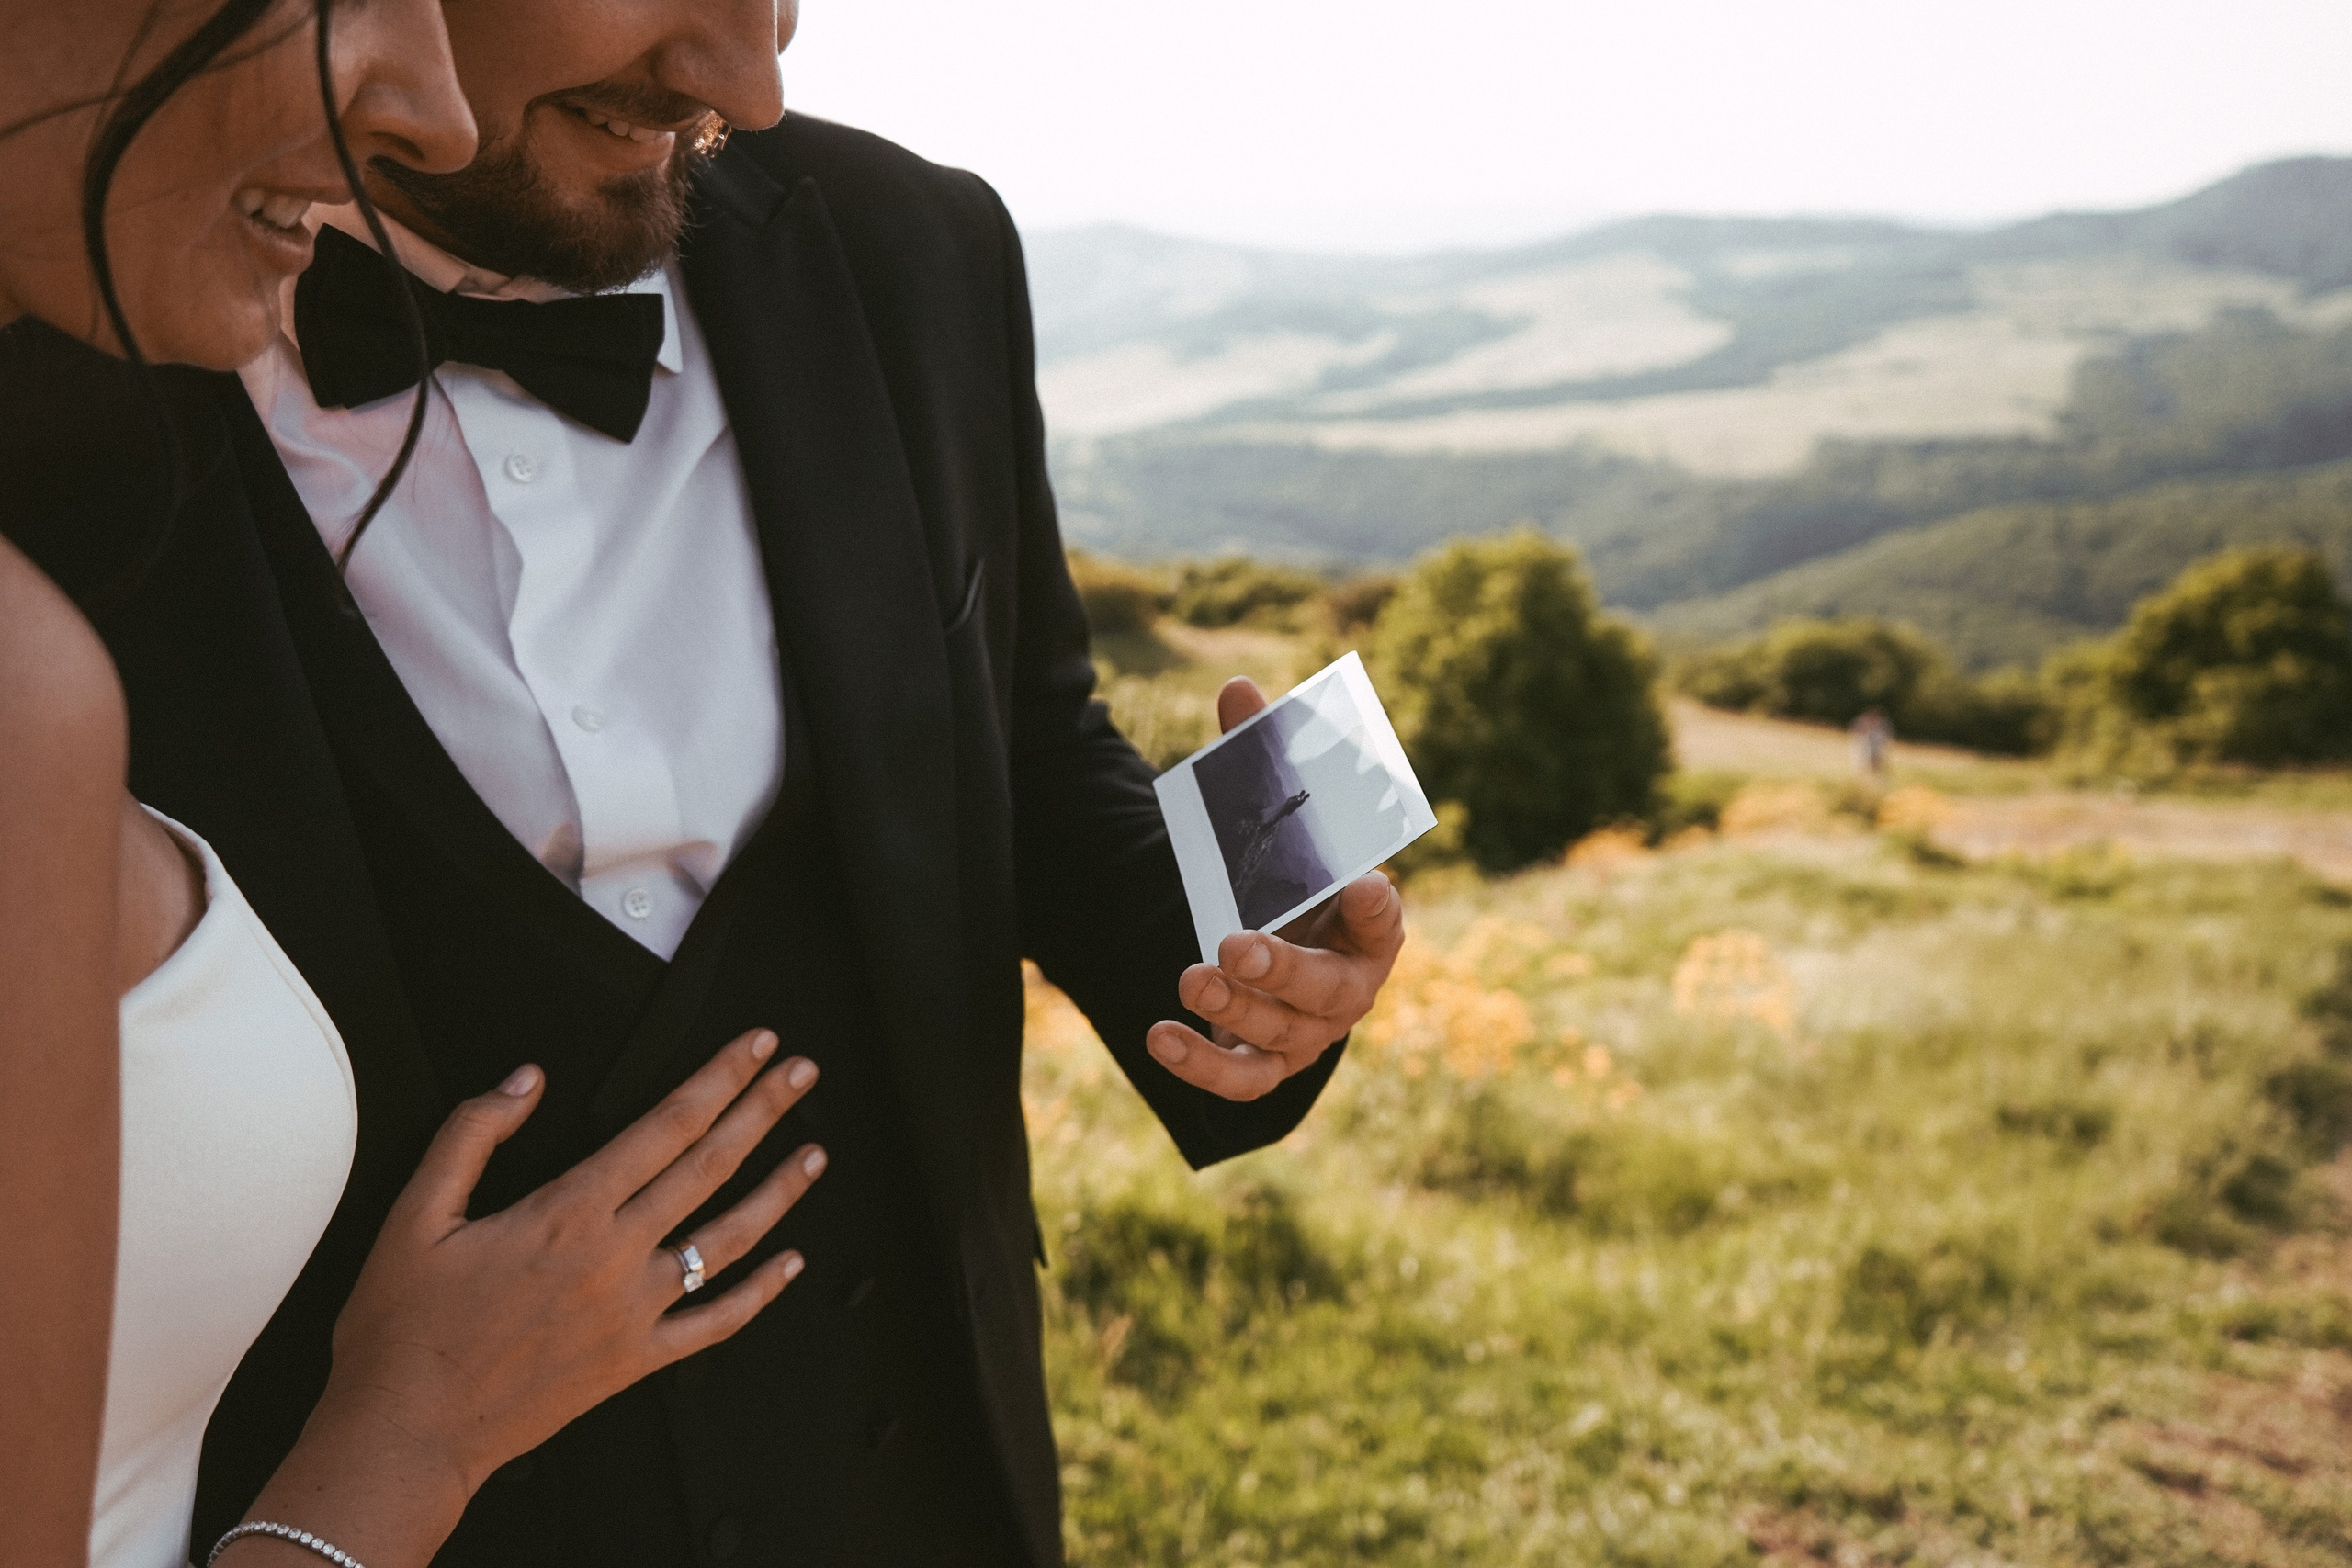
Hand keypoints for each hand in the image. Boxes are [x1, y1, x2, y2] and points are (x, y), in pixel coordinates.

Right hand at [313, 1028, 824, 1497]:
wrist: (404, 1433)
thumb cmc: (403, 1331)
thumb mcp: (414, 1215)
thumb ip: (471, 1135)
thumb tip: (525, 1080)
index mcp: (567, 1212)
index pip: (666, 1125)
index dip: (719, 1077)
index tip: (753, 1045)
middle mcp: (614, 1257)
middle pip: (710, 1165)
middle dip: (762, 1110)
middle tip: (800, 1072)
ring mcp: (634, 1312)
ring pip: (728, 1239)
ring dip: (779, 1191)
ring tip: (814, 1152)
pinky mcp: (636, 1360)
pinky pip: (715, 1323)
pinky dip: (760, 1293)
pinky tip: (791, 1264)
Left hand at [1144, 677, 1406, 1099]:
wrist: (1280, 956)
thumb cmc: (1292, 885)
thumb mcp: (1278, 826)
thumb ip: (1263, 760)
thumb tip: (1237, 688)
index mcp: (1369, 923)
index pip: (1384, 917)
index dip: (1375, 905)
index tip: (1362, 883)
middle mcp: (1349, 985)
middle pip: (1329, 990)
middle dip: (1283, 970)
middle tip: (1234, 945)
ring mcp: (1310, 1032)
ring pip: (1282, 1033)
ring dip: (1235, 1008)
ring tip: (1190, 976)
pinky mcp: (1267, 1064)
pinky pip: (1242, 1080)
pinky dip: (1201, 1066)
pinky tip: (1159, 1035)